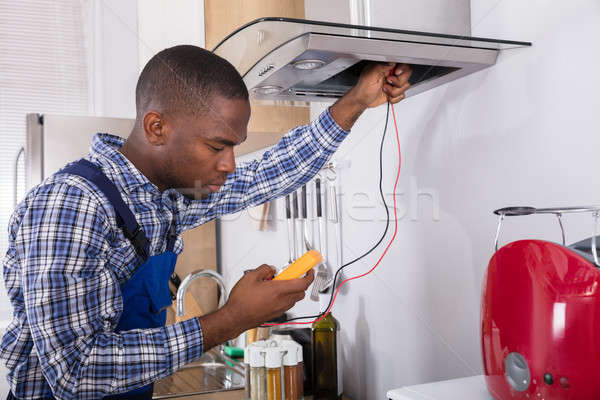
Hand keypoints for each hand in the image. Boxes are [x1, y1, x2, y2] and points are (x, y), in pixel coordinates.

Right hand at [198, 264, 313, 349]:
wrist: (235, 318)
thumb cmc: (241, 302)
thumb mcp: (250, 277)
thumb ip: (264, 269)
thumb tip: (270, 268)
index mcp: (279, 290)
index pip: (303, 282)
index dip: (309, 275)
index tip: (309, 270)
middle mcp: (282, 301)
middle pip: (301, 291)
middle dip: (299, 281)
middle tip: (292, 275)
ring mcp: (280, 309)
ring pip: (294, 298)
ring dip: (291, 290)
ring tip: (278, 284)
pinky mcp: (275, 314)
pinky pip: (286, 304)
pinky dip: (284, 297)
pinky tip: (272, 293)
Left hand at [352, 63, 411, 108]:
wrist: (362, 100)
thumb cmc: (363, 87)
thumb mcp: (371, 74)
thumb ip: (382, 66)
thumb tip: (392, 61)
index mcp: (386, 66)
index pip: (402, 63)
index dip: (402, 69)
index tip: (395, 73)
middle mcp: (391, 74)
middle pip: (407, 75)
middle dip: (398, 82)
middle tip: (387, 82)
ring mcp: (394, 84)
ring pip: (405, 86)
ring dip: (394, 91)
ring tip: (384, 89)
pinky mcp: (395, 92)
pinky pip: (402, 95)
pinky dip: (394, 98)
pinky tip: (387, 95)